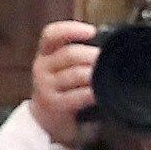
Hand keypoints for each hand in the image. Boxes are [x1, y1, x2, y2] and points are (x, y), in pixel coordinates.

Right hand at [25, 20, 99, 147]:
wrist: (44, 120)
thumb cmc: (61, 89)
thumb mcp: (63, 67)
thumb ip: (78, 54)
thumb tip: (106, 42)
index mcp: (45, 53)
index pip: (52, 34)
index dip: (71, 29)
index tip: (91, 31)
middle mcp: (42, 67)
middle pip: (70, 54)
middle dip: (94, 55)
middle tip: (109, 59)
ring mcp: (46, 87)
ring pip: (76, 74)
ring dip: (95, 74)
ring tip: (108, 75)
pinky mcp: (54, 104)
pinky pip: (78, 95)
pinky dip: (93, 93)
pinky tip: (100, 93)